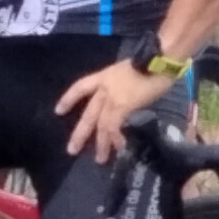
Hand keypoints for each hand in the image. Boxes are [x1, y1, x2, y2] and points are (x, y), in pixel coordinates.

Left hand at [57, 55, 180, 162]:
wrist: (159, 59)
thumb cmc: (151, 61)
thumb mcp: (129, 70)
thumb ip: (123, 83)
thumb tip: (127, 95)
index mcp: (104, 76)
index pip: (80, 87)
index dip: (69, 99)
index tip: (59, 111)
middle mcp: (104, 87)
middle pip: (88, 113)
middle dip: (80, 133)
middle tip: (72, 150)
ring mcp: (112, 97)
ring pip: (101, 124)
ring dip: (101, 143)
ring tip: (100, 159)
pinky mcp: (123, 106)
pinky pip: (115, 126)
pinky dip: (116, 138)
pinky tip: (119, 147)